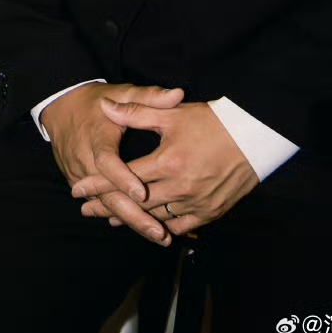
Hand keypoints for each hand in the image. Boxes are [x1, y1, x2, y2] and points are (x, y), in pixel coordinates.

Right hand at [42, 82, 184, 245]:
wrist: (60, 107)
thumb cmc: (96, 101)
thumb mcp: (121, 91)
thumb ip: (149, 97)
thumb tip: (178, 94)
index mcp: (97, 137)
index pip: (107, 162)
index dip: (124, 179)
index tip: (143, 193)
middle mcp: (85, 161)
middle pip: (108, 194)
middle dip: (134, 215)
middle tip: (160, 233)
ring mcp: (80, 176)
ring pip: (106, 204)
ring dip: (130, 221)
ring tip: (158, 236)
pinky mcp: (79, 183)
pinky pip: (101, 203)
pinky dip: (120, 216)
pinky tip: (141, 228)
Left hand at [75, 100, 257, 235]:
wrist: (253, 137)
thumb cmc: (211, 122)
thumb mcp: (172, 114)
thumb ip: (136, 112)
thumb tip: (106, 107)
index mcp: (167, 163)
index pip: (124, 177)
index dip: (99, 185)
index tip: (78, 190)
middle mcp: (180, 188)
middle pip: (136, 203)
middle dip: (108, 207)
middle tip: (86, 210)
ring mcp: (196, 203)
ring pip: (157, 217)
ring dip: (133, 219)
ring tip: (112, 219)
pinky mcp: (211, 212)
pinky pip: (182, 226)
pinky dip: (164, 226)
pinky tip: (152, 225)